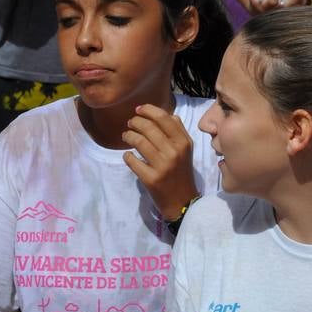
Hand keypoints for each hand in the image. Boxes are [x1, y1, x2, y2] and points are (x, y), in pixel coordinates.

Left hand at [122, 103, 196, 219]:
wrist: (182, 201)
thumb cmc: (182, 172)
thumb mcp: (186, 150)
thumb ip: (178, 131)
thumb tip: (168, 114)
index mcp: (183, 142)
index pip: (164, 118)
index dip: (147, 110)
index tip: (137, 110)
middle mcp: (174, 151)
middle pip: (148, 128)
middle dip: (135, 122)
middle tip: (129, 124)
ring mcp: (162, 166)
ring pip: (139, 142)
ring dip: (128, 136)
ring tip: (126, 136)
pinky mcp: (151, 179)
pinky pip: (132, 161)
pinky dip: (127, 156)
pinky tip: (128, 156)